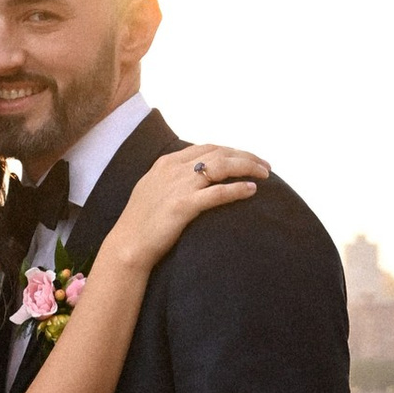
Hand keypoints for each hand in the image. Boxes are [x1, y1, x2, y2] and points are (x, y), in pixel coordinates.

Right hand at [108, 139, 268, 269]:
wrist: (127, 245)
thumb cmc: (140, 223)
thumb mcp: (153, 189)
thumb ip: (172, 177)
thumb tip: (196, 176)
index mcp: (166, 163)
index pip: (207, 148)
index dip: (232, 150)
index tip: (248, 158)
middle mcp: (174, 169)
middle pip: (219, 153)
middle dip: (246, 156)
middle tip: (266, 166)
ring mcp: (178, 186)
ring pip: (221, 167)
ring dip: (247, 167)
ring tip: (265, 174)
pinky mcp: (183, 206)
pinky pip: (217, 193)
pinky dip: (237, 189)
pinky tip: (252, 190)